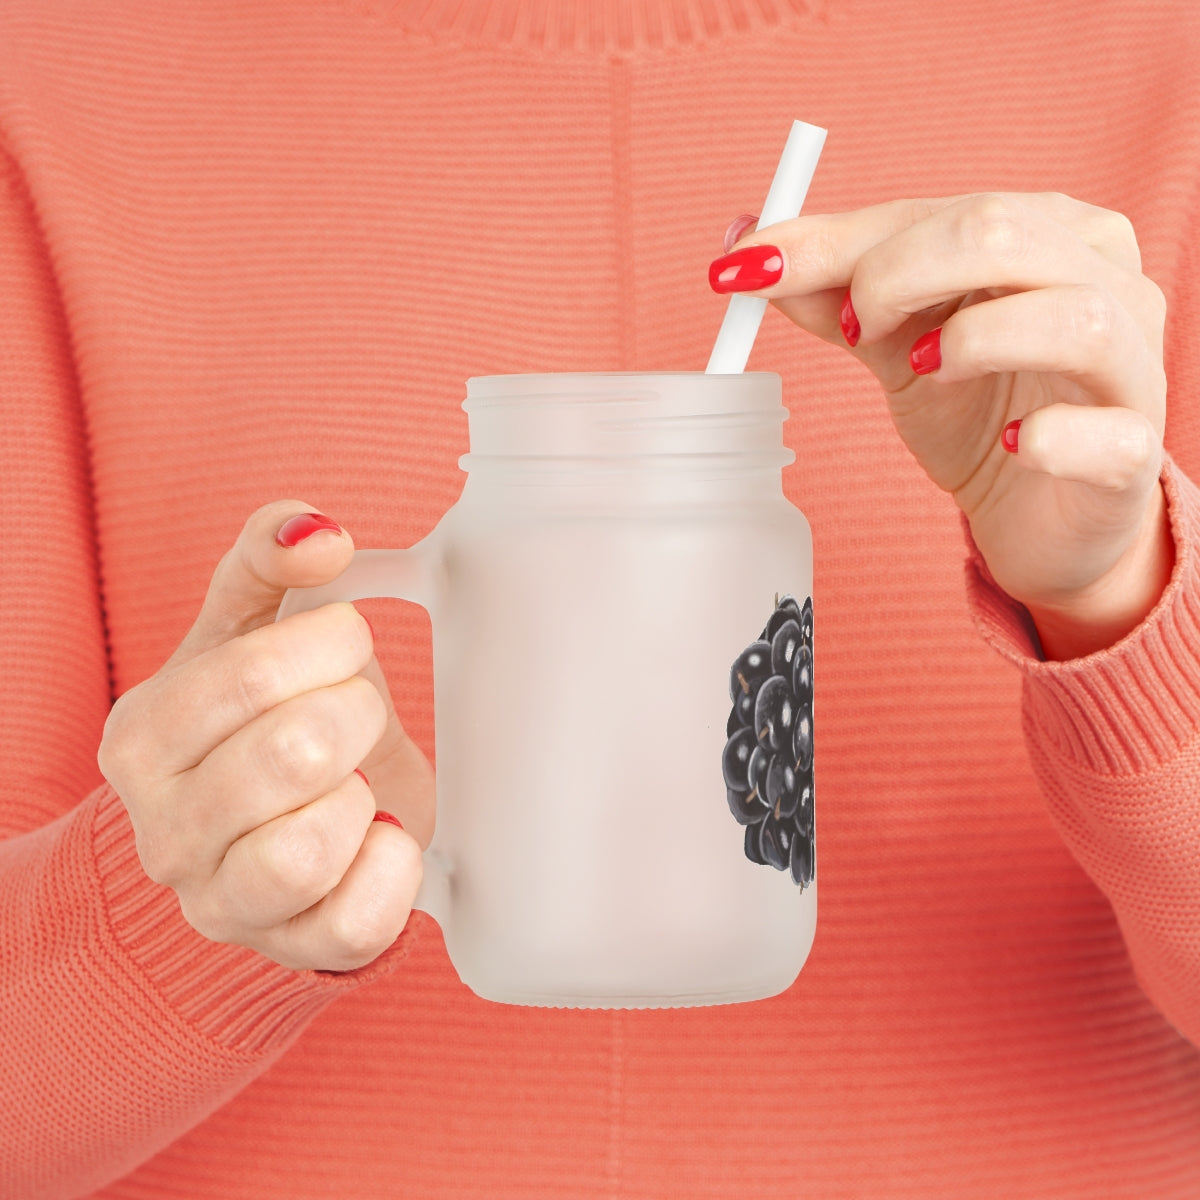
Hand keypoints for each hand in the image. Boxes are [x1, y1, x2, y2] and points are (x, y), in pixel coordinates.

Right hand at [98, 501, 433, 971]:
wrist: (271, 824)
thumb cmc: (261, 717)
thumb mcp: (249, 626)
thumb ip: (268, 558)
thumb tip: (318, 532)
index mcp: (143, 738)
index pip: (251, 675)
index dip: (330, 645)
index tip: (345, 643)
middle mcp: (164, 831)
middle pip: (294, 754)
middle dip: (356, 714)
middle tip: (356, 713)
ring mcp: (222, 902)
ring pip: (308, 849)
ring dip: (362, 796)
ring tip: (356, 780)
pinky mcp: (292, 949)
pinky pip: (356, 922)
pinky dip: (393, 867)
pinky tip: (381, 833)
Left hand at [712, 193, 1172, 658]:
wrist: (1039, 514)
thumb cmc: (978, 412)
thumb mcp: (896, 345)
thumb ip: (834, 295)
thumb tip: (748, 249)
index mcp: (1047, 234)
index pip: (938, 211)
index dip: (837, 240)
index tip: (749, 268)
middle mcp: (1105, 281)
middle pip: (1003, 234)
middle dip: (897, 274)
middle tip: (852, 329)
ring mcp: (1132, 366)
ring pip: (1074, 317)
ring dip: (973, 340)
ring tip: (922, 371)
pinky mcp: (1134, 455)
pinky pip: (1107, 434)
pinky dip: (1050, 437)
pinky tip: (1013, 446)